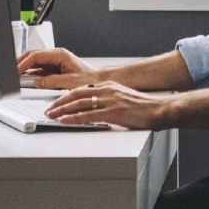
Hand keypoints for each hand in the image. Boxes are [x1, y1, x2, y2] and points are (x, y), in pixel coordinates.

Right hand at [17, 47, 99, 88]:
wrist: (98, 82)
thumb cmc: (89, 80)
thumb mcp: (71, 82)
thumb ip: (53, 82)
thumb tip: (37, 82)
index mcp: (59, 55)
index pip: (35, 55)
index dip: (23, 63)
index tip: (16, 71)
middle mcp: (55, 56)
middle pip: (32, 56)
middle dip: (20, 63)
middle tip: (10, 72)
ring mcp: (53, 62)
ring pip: (33, 62)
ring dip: (24, 69)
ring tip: (15, 77)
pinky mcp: (53, 69)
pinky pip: (38, 70)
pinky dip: (30, 75)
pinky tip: (25, 80)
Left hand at [45, 81, 171, 129]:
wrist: (160, 109)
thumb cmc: (146, 108)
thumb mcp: (124, 99)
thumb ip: (110, 102)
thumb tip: (98, 110)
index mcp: (109, 86)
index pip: (82, 90)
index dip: (66, 96)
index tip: (57, 103)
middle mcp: (107, 91)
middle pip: (76, 95)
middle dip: (59, 102)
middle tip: (49, 110)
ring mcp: (110, 101)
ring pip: (79, 104)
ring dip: (62, 110)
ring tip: (51, 116)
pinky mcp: (114, 113)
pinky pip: (88, 115)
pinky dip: (74, 118)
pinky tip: (65, 121)